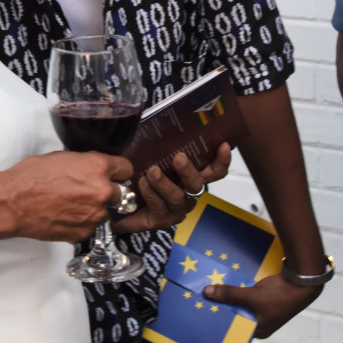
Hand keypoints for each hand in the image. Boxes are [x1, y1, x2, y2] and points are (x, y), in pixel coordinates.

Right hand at [5, 152, 134, 243]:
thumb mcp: (63, 157)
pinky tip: (66, 216)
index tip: (115, 175)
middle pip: (122, 193)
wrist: (13, 202)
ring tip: (73, 205)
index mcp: (98, 167)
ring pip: (107, 212)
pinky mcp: (85, 233)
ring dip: (96, 209)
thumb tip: (95, 169)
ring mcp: (95, 215)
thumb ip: (86, 163)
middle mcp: (102, 191)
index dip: (118, 172)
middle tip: (91, 191)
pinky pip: (92, 227)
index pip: (126, 169)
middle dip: (109, 192)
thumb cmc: (32, 177)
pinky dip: (83, 223)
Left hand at [113, 144, 232, 232]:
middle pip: (197, 184)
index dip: (221, 160)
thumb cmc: (138, 174)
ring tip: (152, 171)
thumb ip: (161, 143)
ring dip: (165, 183)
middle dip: (189, 170)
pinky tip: (142, 183)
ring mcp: (177, 208)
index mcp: (190, 176)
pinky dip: (151, 194)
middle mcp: (188, 193)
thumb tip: (163, 122)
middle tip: (178, 158)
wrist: (118, 202)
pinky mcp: (163, 220)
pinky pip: (160, 207)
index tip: (223, 145)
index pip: (214, 170)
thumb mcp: (150, 155)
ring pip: (177, 197)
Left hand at [202, 272, 319, 337]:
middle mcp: (261, 322)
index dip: (221, 321)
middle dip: (223, 307)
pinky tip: (225, 283)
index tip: (204, 314)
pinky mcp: (264, 297)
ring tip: (211, 292)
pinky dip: (238, 290)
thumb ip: (230, 295)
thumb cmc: (280, 296)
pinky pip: (246, 295)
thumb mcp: (252, 297)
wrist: (303, 281)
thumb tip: (207, 293)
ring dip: (230, 297)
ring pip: (241, 304)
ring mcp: (263, 309)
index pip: (235, 329)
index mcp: (260, 331)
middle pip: (237, 315)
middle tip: (203, 302)